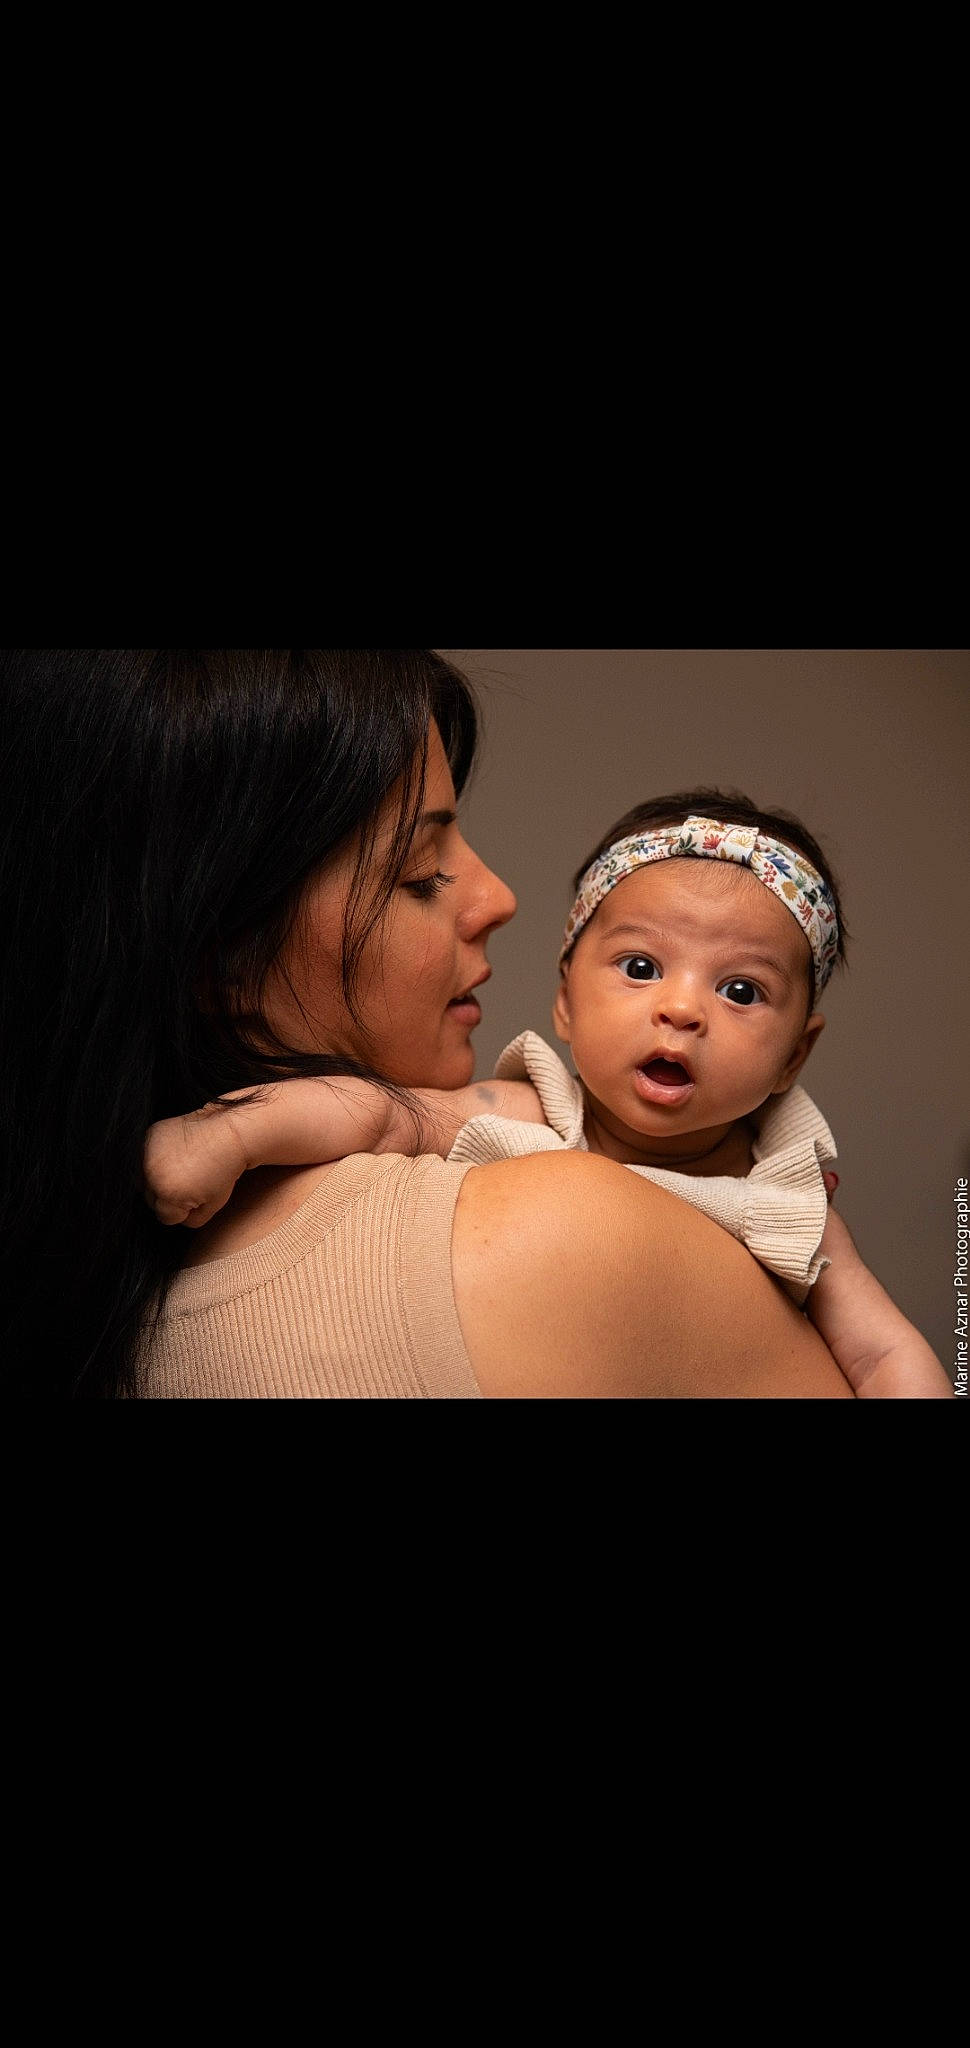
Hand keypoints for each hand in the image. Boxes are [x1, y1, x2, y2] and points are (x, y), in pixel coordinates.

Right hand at [142, 1101, 250, 1227]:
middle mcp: (152, 1175)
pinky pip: (142, 1160)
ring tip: (180, 1171)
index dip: (182, 1212)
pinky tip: (172, 1159)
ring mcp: (147, 1155)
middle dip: (168, 1197)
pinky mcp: (148, 1138)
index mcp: (169, 1194)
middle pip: (151, 1200)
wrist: (227, 1134)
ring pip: (143, 1181)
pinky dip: (153, 1162)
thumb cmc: (224, 1169)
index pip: (165, 1217)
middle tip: (189, 1183)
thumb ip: (192, 1220)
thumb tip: (178, 1219)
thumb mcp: (213, 1205)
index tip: (195, 1198)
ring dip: (157, 1181)